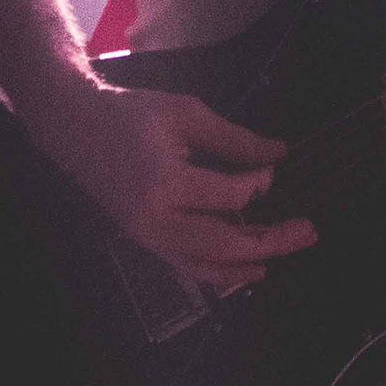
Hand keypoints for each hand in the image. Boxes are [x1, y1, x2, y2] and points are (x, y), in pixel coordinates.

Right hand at [47, 80, 316, 287]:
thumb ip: (233, 138)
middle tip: (308, 231)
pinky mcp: (146, 241)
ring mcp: (148, 237)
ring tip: (285, 253)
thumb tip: (278, 153)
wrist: (78, 129)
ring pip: (205, 264)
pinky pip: (187, 266)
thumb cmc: (132, 114)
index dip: (257, 184)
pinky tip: (248, 269)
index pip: (228, 197)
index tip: (272, 168)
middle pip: (222, 244)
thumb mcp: (186, 113)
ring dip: (249, 262)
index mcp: (165, 183)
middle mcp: (156, 220)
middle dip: (270, 241)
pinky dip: (220, 272)